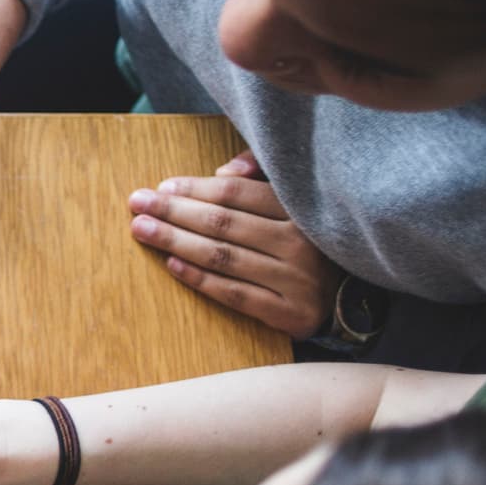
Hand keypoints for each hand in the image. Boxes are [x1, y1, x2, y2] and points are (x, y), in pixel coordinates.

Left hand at [127, 150, 339, 338]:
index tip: (160, 188)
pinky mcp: (290, 313)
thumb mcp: (292, 204)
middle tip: (137, 204)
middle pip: (223, 223)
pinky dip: (200, 279)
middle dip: (174, 212)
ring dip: (176, 242)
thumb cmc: (304, 241)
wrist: (348, 296)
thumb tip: (224, 171)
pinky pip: (234, 294)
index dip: (194, 189)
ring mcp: (297, 280)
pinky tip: (171, 265)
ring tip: (142, 231)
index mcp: (299, 210)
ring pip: (223, 257)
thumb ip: (260, 178)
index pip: (235, 195)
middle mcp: (300, 243)